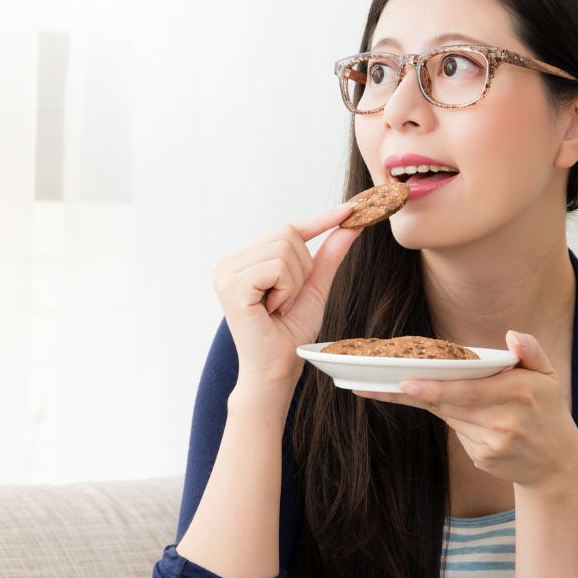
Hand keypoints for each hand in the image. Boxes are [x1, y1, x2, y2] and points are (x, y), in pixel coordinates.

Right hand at [211, 201, 363, 386]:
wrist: (277, 369)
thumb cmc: (290, 333)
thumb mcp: (314, 286)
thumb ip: (329, 255)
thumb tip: (350, 224)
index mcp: (243, 260)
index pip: (286, 229)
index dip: (320, 219)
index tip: (351, 208)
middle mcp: (228, 262)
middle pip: (287, 233)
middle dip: (301, 269)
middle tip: (286, 300)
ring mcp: (226, 272)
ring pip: (285, 248)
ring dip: (294, 283)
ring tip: (278, 307)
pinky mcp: (231, 285)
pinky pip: (278, 267)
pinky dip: (286, 290)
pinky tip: (271, 310)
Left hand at [353, 330, 577, 488]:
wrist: (555, 463)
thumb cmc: (547, 410)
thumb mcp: (549, 376)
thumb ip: (532, 351)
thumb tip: (512, 335)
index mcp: (521, 394)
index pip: (470, 391)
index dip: (436, 387)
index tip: (405, 382)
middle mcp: (505, 422)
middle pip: (450, 404)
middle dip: (413, 392)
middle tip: (375, 383)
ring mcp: (493, 445)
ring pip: (450, 417)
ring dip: (432, 400)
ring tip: (405, 386)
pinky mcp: (482, 459)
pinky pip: (458, 432)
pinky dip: (454, 418)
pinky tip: (465, 413)